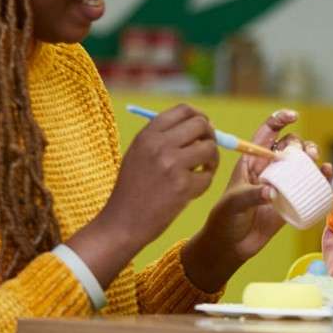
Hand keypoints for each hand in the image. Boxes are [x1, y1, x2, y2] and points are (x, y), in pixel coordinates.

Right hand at [69, 104, 218, 287]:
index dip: (199, 116)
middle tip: (207, 150)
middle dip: (210, 136)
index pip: (183, 109)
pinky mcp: (182, 186)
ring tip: (200, 171)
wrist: (121, 223)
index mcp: (147, 135)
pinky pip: (208, 176)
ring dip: (211, 160)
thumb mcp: (139, 154)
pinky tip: (191, 190)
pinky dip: (204, 183)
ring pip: (210, 149)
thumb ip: (164, 138)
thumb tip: (202, 124)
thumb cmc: (133, 189)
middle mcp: (159, 145)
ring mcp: (171, 165)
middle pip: (201, 124)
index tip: (203, 129)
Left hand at [182, 110, 330, 291]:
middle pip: (290, 145)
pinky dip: (322, 176)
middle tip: (304, 153)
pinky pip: (311, 184)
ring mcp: (283, 184)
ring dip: (312, 156)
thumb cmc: (225, 220)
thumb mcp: (233, 203)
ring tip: (315, 160)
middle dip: (300, 142)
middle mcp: (270, 168)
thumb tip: (272, 192)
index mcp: (252, 161)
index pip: (267, 132)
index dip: (280, 120)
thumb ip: (251, 195)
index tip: (293, 116)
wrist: (231, 246)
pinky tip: (326, 172)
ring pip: (303, 162)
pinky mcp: (293, 200)